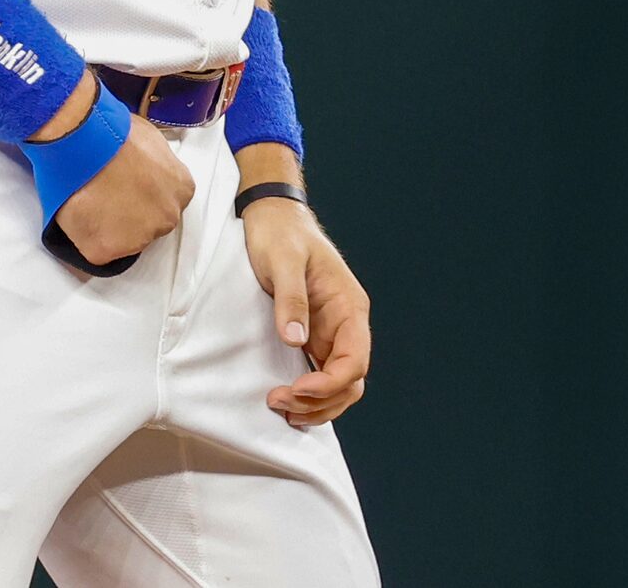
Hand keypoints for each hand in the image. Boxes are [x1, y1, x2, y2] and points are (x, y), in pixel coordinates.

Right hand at [50, 99, 195, 265]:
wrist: (85, 143)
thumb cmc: (116, 133)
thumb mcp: (151, 139)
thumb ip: (156, 162)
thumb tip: (144, 164)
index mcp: (182, 190)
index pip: (165, 203)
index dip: (142, 196)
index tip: (127, 189)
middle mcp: (167, 218)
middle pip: (149, 225)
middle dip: (130, 214)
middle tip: (106, 196)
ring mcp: (139, 238)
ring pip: (124, 241)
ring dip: (108, 228)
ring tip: (91, 202)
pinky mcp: (107, 250)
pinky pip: (97, 250)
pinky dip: (86, 237)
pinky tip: (80, 214)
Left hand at [245, 193, 370, 427]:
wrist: (273, 218)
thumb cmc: (280, 235)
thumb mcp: (283, 262)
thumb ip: (291, 300)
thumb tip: (296, 340)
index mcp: (349, 306)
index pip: (355, 359)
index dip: (329, 383)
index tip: (296, 389)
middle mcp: (346, 324)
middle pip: (351, 380)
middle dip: (321, 401)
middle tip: (281, 402)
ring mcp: (331, 333)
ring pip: (339, 385)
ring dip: (316, 404)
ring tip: (282, 408)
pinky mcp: (313, 337)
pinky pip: (321, 375)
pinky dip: (309, 396)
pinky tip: (288, 402)